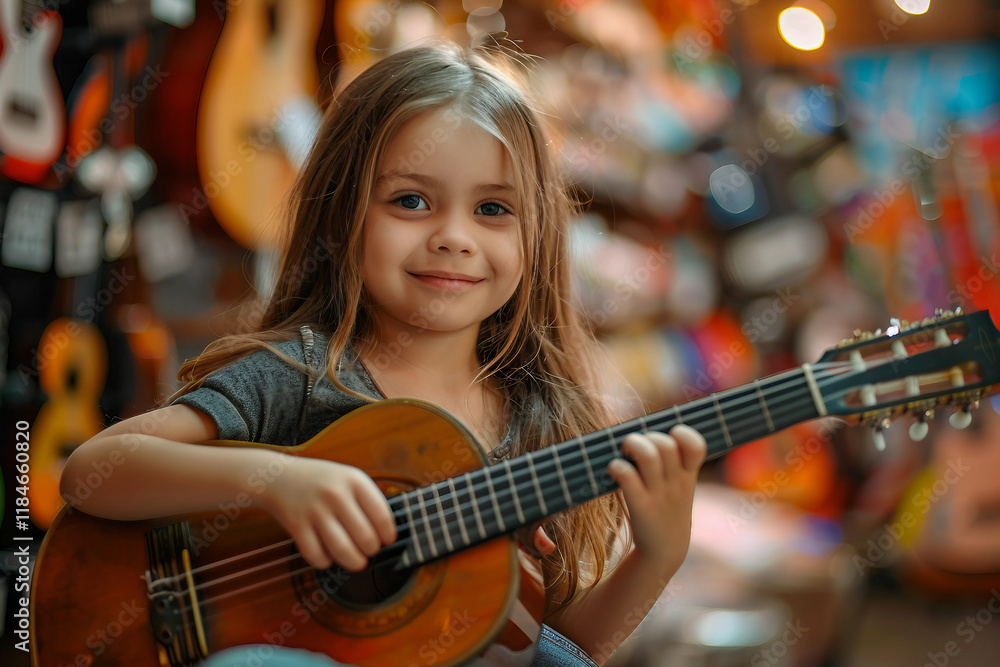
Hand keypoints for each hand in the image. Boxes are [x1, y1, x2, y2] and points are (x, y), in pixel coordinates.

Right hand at [255, 455, 396, 570]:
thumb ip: (367, 499)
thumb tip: (386, 534)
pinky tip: (329, 556)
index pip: (382, 516)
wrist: (278, 476)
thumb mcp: (348, 477)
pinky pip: (317, 556)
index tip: (387, 540)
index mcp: (354, 480)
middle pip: (365, 538)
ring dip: (354, 562)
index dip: (388, 535)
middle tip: (370, 550)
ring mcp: (315, 510)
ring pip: (343, 551)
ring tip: (357, 561)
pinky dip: (326, 562)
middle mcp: (336, 494)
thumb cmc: (321, 480)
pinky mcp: (296, 526)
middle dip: (372, 551)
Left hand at [607, 425, 705, 573]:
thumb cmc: (667, 510)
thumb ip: (673, 463)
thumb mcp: (681, 487)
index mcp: (688, 475)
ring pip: (648, 455)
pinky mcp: (640, 507)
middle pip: (666, 444)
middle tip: (634, 447)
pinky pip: (627, 476)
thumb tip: (646, 432)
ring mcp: (658, 495)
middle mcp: (676, 483)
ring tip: (624, 453)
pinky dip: (617, 467)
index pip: (696, 445)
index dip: (683, 433)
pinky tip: (615, 471)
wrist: (665, 552)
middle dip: (647, 436)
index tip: (670, 438)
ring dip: (632, 445)